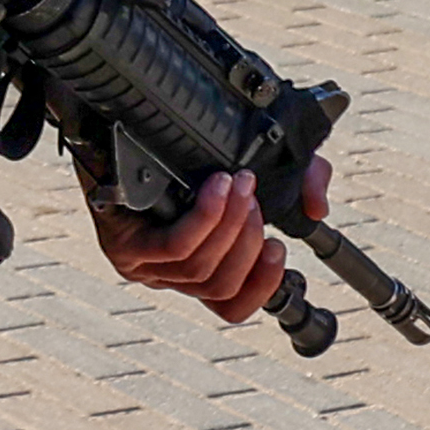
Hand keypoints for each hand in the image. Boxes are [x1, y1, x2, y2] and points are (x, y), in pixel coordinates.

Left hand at [96, 158, 328, 323]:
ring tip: (240, 184)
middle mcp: (167, 274)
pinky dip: (206, 218)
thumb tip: (316, 209)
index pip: (231, 307)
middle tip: (254, 195)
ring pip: (202, 267)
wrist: (113, 122)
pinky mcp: (124, 248)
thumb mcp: (248, 168)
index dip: (262, 287)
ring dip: (232, 224)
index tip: (279, 249)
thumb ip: (297, 182)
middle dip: (250, 240)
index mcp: (193, 267)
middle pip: (222, 286)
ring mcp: (142, 265)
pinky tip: (216, 189)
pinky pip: (177, 246)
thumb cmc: (178, 150)